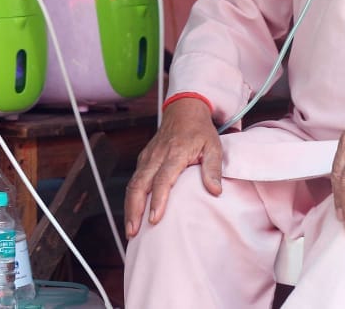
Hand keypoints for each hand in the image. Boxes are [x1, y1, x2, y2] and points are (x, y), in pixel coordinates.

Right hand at [124, 97, 222, 239]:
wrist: (184, 110)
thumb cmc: (200, 131)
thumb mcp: (214, 146)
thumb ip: (213, 169)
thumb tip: (215, 191)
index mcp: (175, 153)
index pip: (163, 179)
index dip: (158, 200)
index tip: (154, 219)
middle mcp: (157, 156)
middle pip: (140, 185)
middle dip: (135, 210)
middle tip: (134, 233)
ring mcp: (148, 157)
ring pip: (133, 184)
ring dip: (129, 208)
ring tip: (130, 230)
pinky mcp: (143, 159)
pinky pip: (134, 181)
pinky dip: (131, 199)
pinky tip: (133, 215)